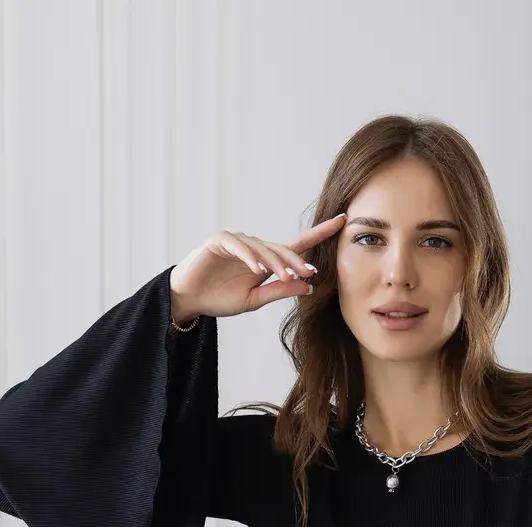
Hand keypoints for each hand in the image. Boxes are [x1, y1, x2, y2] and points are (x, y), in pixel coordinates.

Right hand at [168, 213, 346, 320]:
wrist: (189, 299)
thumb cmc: (220, 298)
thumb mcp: (254, 300)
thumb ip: (279, 290)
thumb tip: (308, 286)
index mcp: (266, 262)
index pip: (297, 246)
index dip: (319, 234)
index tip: (342, 222)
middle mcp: (255, 248)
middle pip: (282, 248)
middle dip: (297, 260)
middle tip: (311, 271)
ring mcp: (238, 242)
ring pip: (262, 248)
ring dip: (275, 261)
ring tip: (284, 275)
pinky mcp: (220, 241)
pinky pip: (238, 245)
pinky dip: (249, 255)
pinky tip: (257, 268)